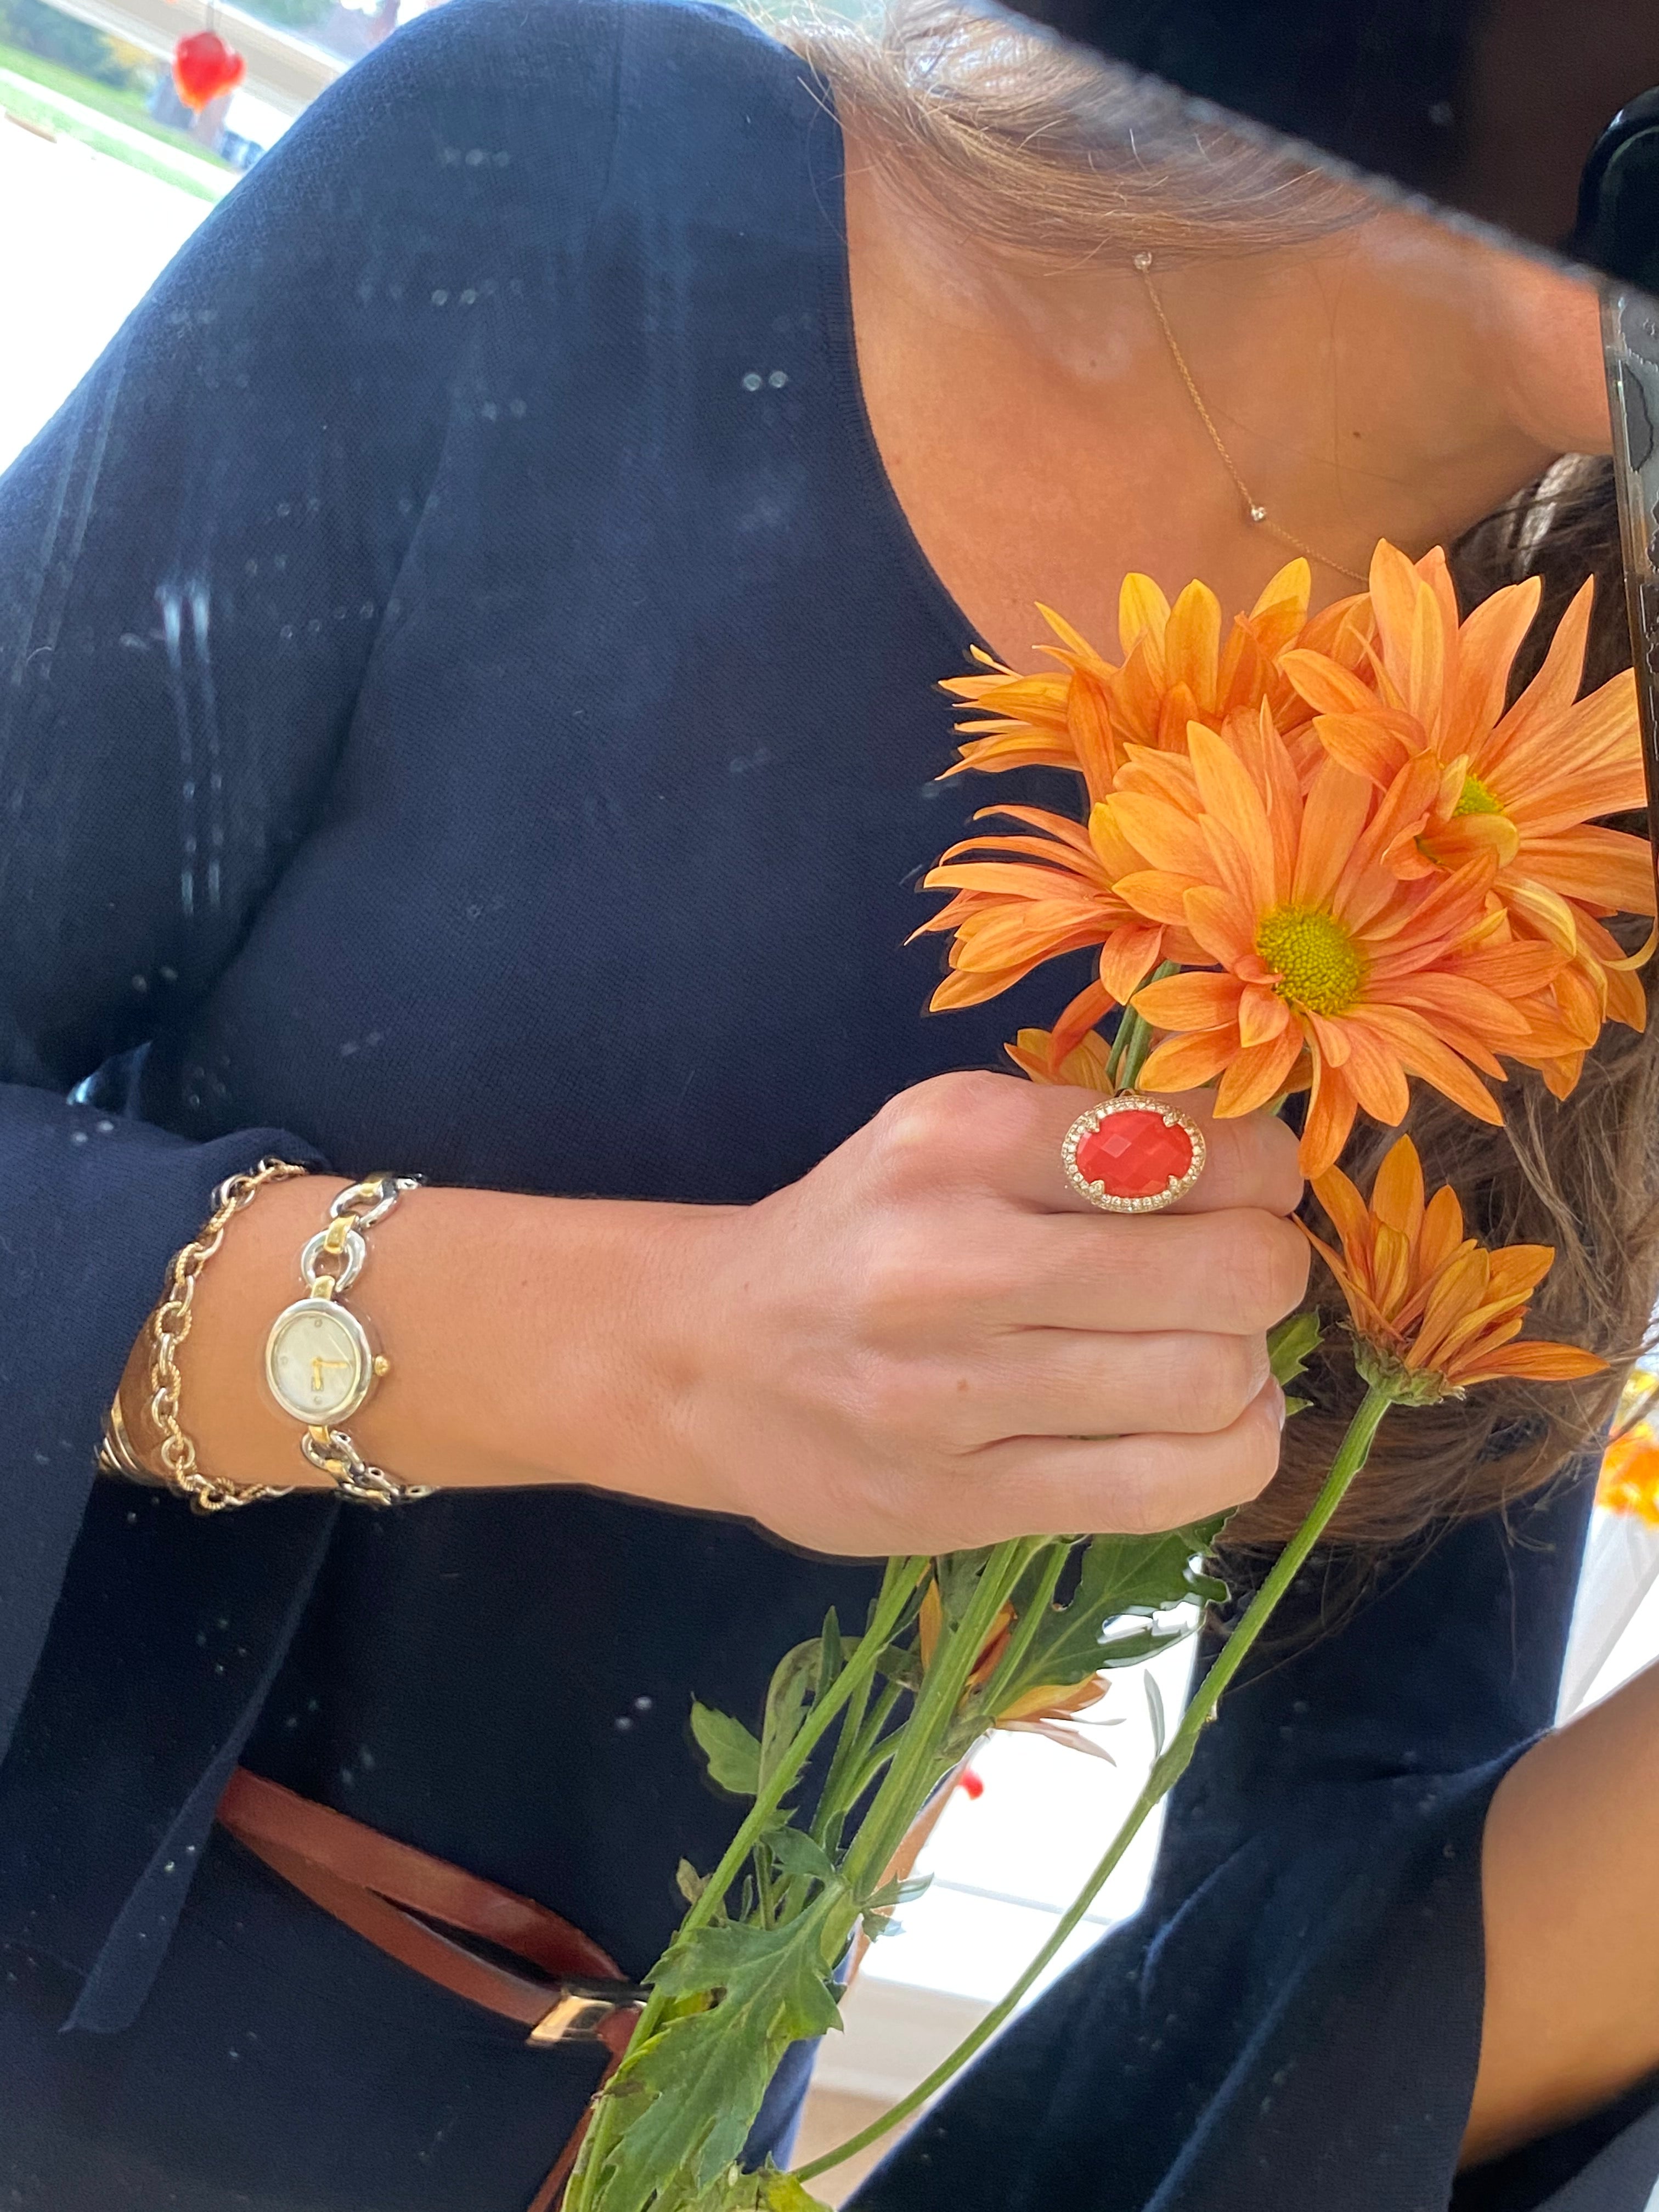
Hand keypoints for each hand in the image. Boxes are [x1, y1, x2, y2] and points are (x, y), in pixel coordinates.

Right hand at [656, 1071, 1307, 1555]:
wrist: (708, 1357)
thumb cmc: (865, 1232)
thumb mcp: (953, 1134)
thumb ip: (1096, 1138)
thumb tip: (1276, 1178)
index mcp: (962, 1136)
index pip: (1204, 1149)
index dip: (1268, 1176)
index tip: (1250, 1193)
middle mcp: (954, 1257)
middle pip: (1231, 1273)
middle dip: (1270, 1274)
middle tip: (1241, 1277)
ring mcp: (954, 1393)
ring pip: (1208, 1384)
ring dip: (1246, 1370)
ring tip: (1211, 1354)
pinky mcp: (960, 1500)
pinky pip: (1163, 1487)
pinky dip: (1233, 1454)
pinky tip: (1219, 1427)